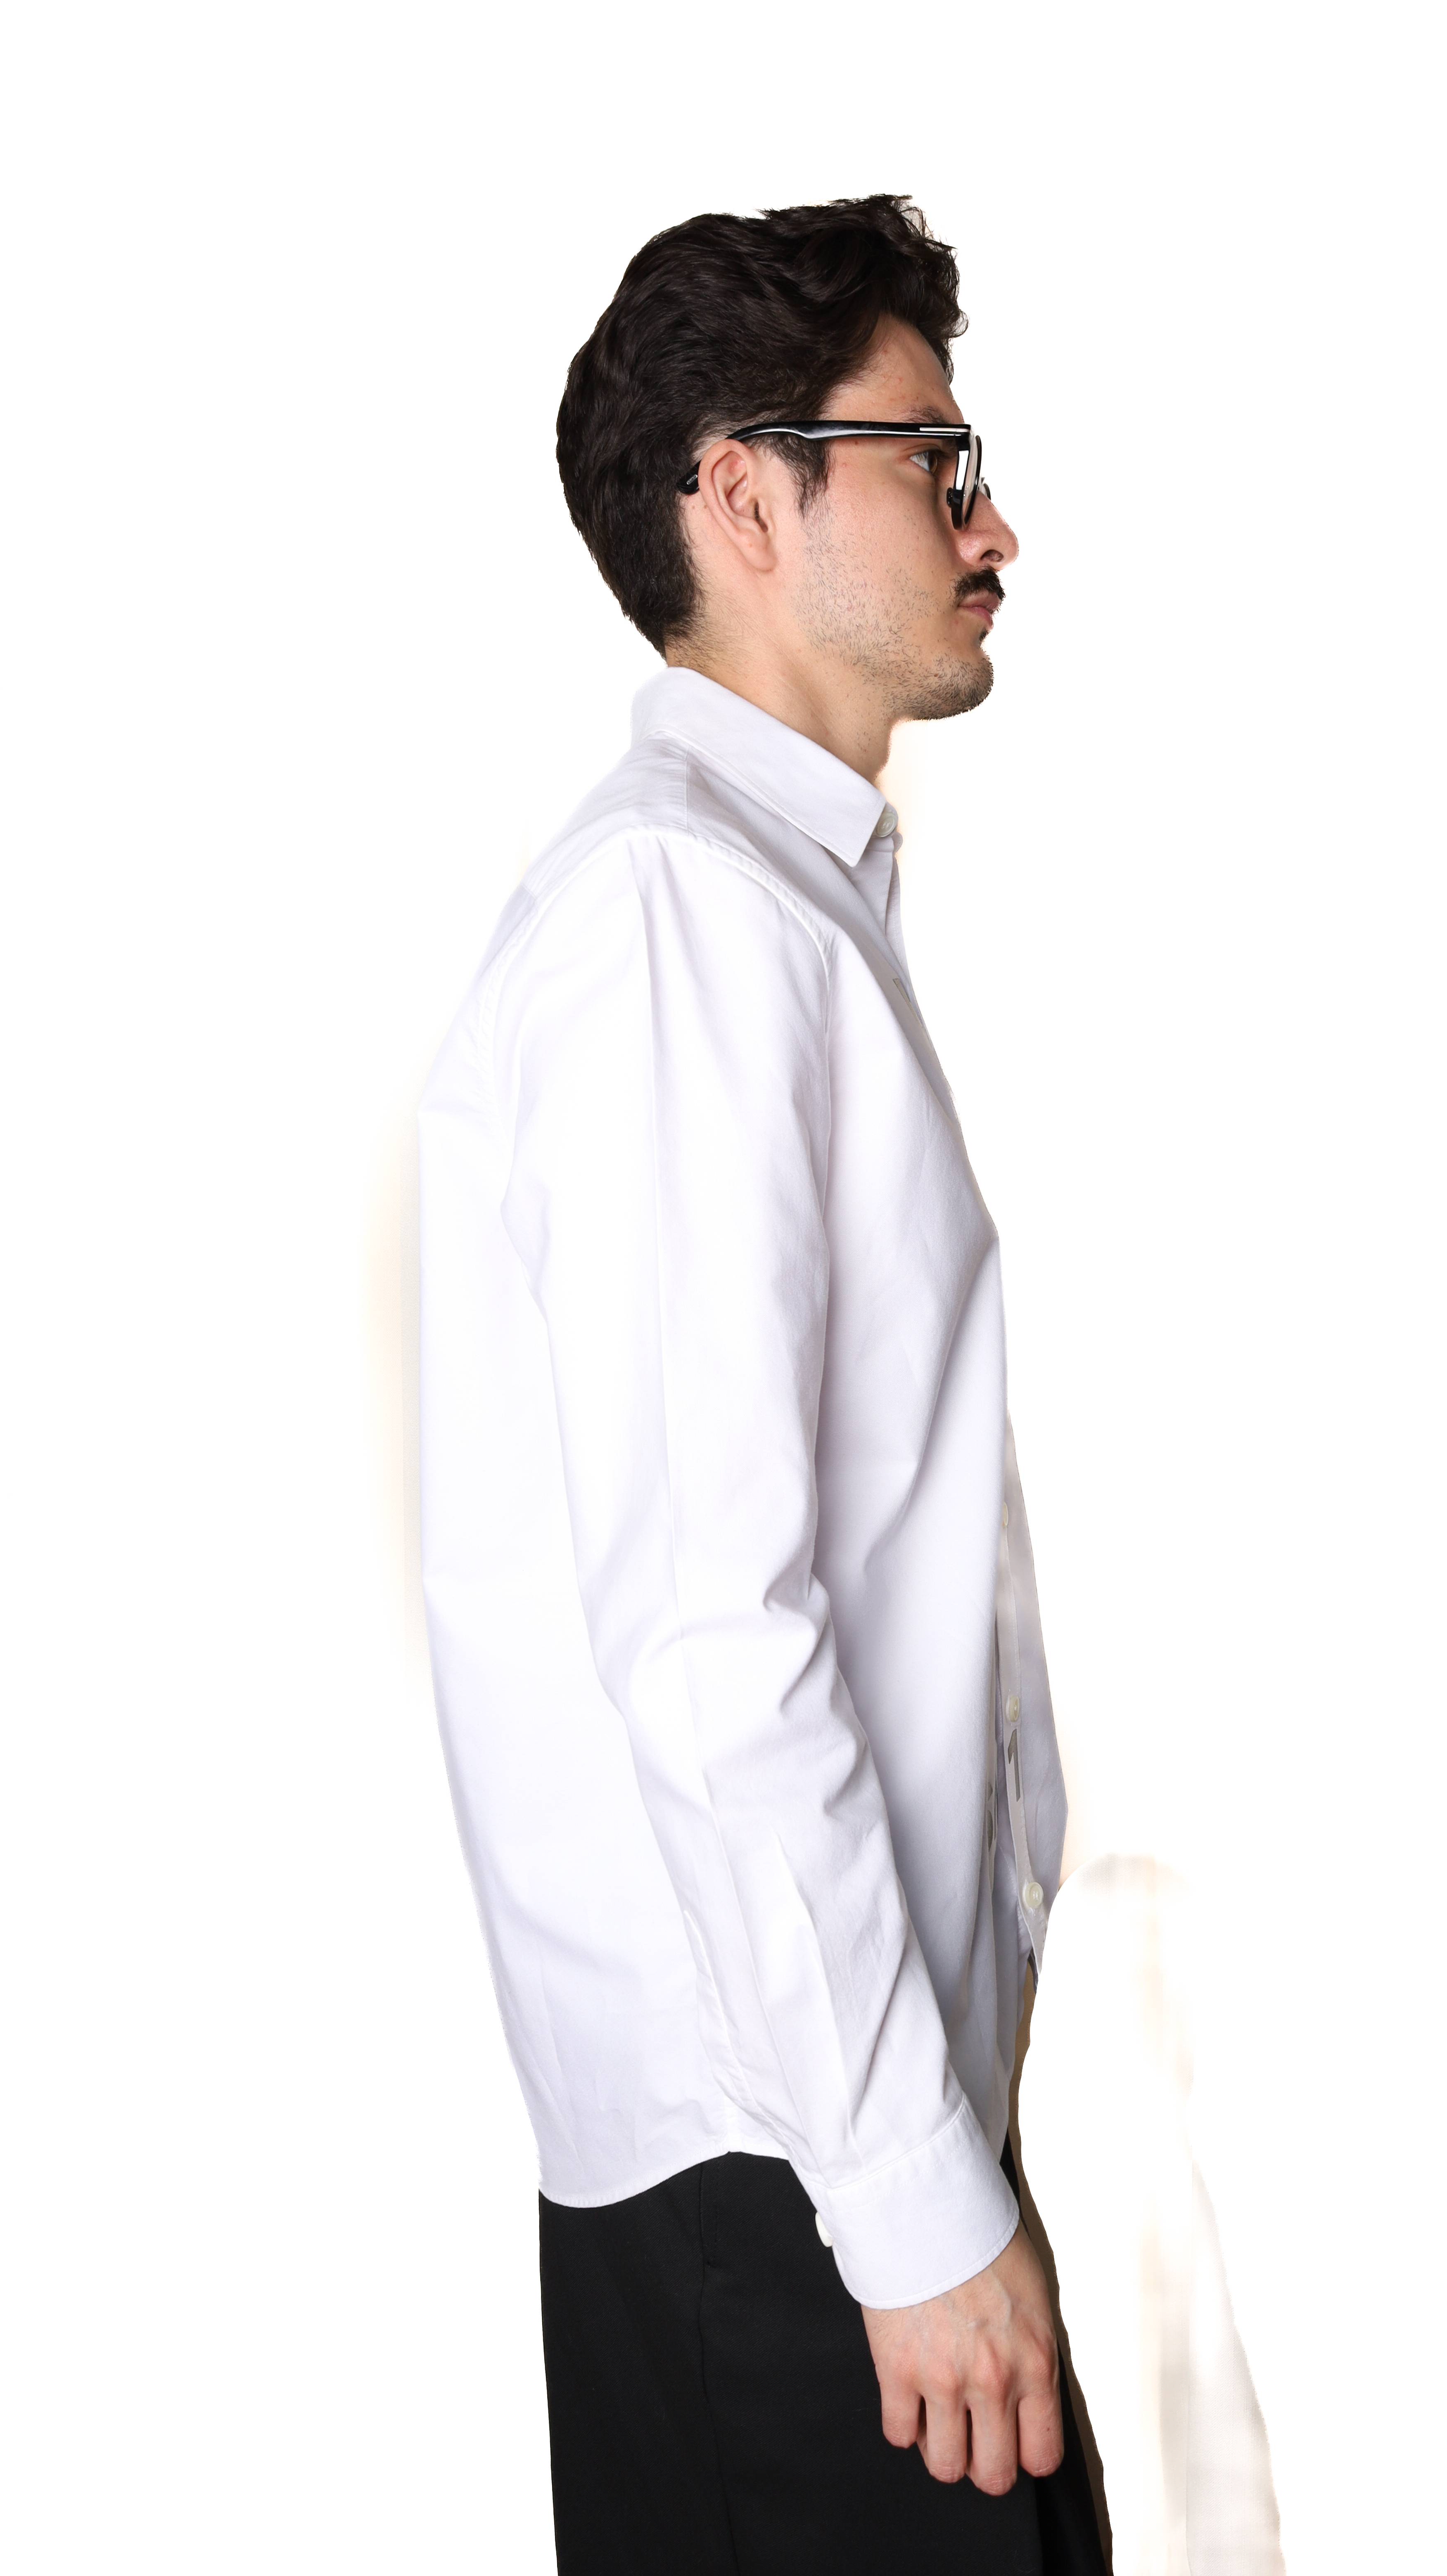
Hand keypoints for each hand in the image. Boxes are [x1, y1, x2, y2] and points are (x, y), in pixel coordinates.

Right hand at [861, 2221, 1063, 2490]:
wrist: (928, 2206)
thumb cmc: (981, 2242)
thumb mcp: (1034, 2299)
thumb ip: (1033, 2355)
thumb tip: (1028, 2397)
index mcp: (1035, 2363)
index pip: (1042, 2455)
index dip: (1025, 2455)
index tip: (1014, 2443)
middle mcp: (993, 2382)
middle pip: (993, 2474)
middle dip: (984, 2464)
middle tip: (974, 2440)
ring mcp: (942, 2381)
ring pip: (945, 2466)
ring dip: (942, 2449)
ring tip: (939, 2420)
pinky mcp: (896, 2371)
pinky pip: (899, 2434)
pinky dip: (903, 2424)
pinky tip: (909, 2398)